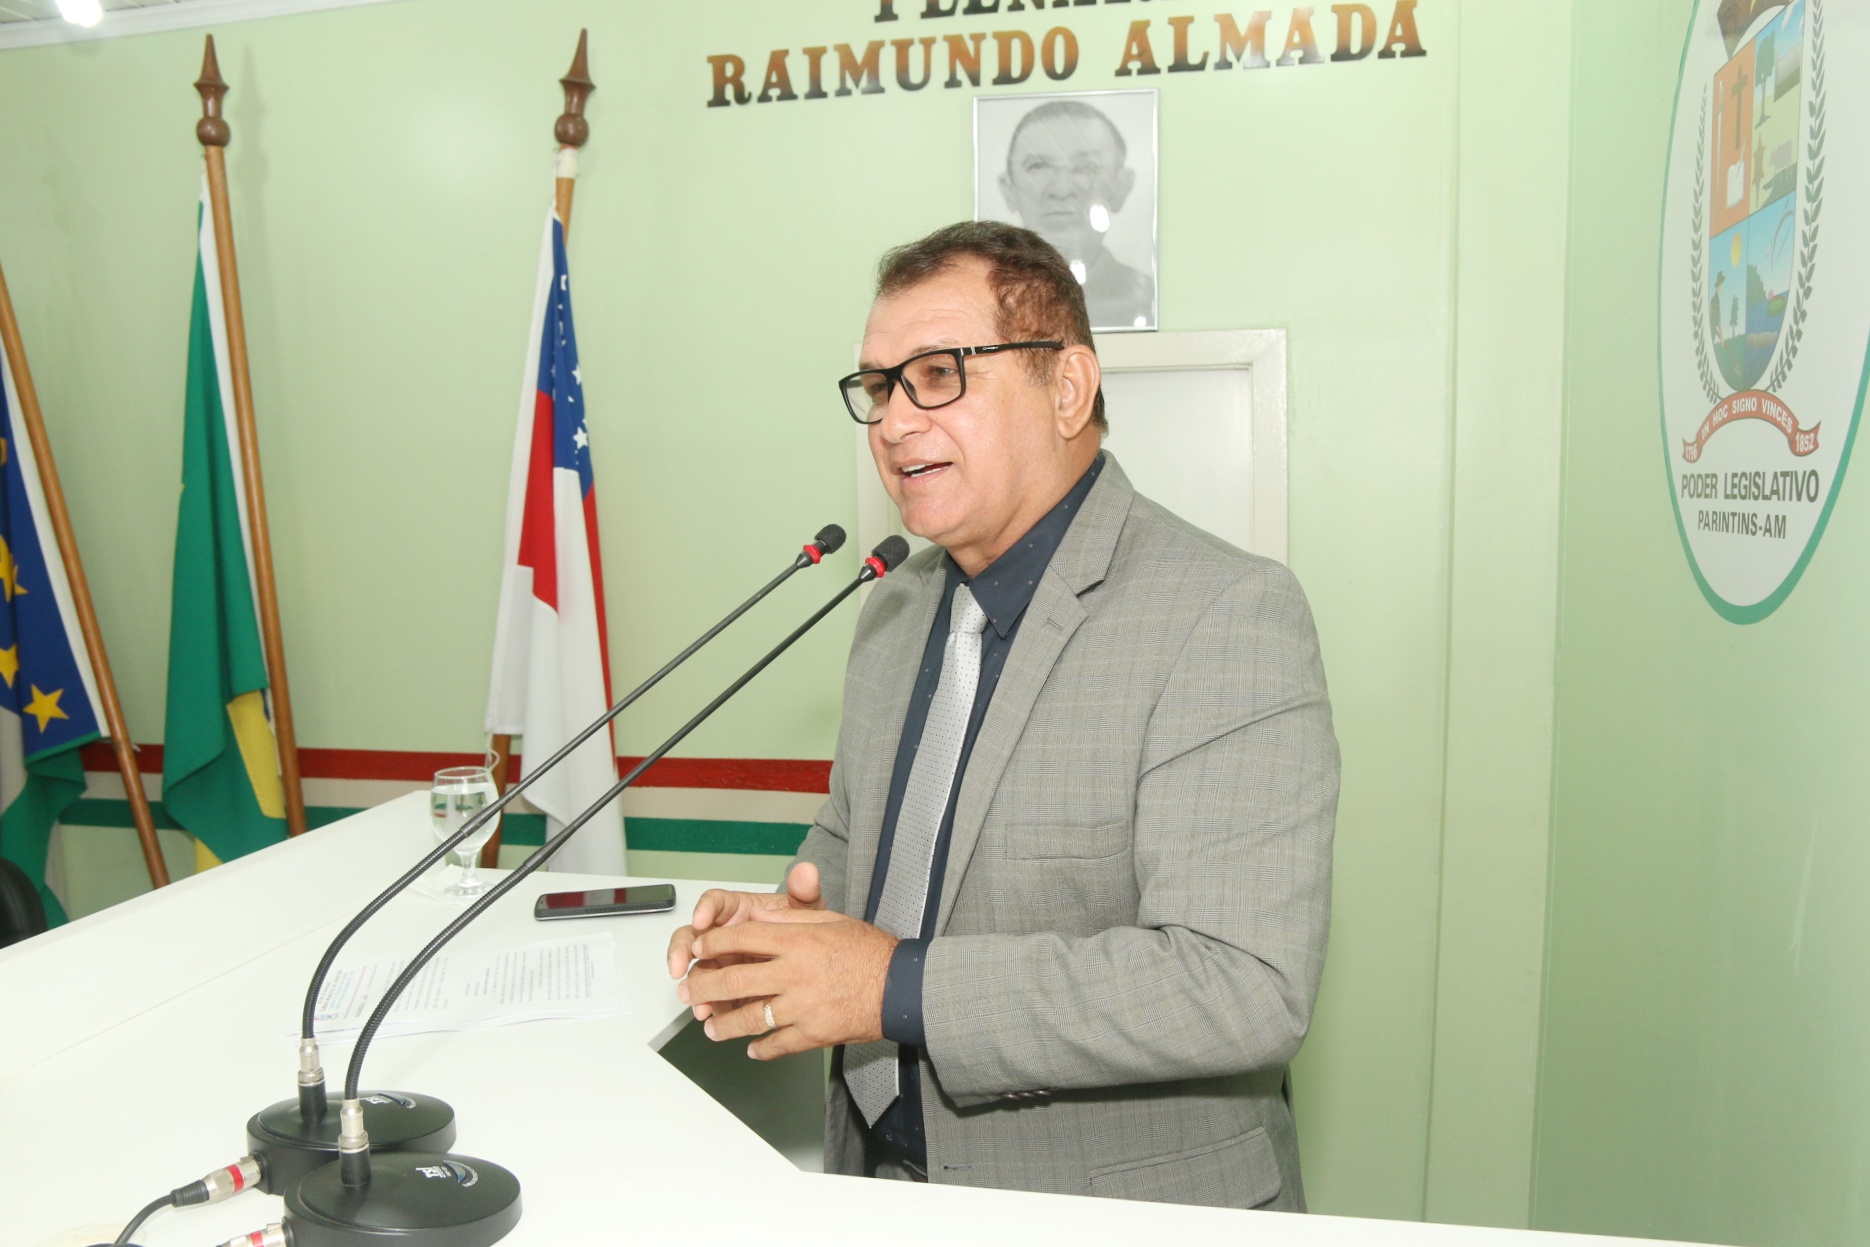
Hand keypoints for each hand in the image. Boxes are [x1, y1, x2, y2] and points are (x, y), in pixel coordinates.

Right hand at [666, 863, 823, 1021]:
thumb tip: (807, 871)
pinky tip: (712, 1013)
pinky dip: (709, 1004)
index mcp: (738, 910)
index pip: (714, 902)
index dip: (704, 910)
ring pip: (697, 969)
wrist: (811, 961)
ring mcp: (722, 961)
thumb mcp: (806, 912)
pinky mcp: (726, 986)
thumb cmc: (801, 930)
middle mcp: (724, 934)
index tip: (701, 921)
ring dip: (694, 985)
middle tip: (679, 966)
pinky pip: (712, 994)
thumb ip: (804, 892)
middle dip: (681, 951)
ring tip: (698, 1001)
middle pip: (692, 937)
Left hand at [679, 907, 898, 1059]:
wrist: (901, 987)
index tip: (699, 950)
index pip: (741, 939)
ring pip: (748, 1018)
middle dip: (704, 985)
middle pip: (734, 980)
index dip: (713, 945)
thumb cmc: (869, 950)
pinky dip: (760, 1049)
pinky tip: (751, 1048)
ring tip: (710, 1027)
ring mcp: (801, 1007)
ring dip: (723, 1025)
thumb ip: (792, 920)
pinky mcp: (812, 1034)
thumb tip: (757, 920)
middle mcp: (794, 973)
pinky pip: (776, 1044)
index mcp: (798, 940)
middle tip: (688, 990)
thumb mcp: (831, 920)